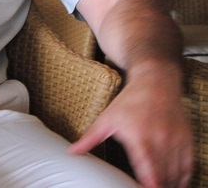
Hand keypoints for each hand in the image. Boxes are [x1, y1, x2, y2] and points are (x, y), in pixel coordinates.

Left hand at [69, 73, 193, 187]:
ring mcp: (176, 141)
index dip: (147, 187)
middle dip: (157, 187)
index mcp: (139, 138)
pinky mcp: (186, 140)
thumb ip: (90, 138)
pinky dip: (183, 178)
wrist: (155, 81)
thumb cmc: (130, 100)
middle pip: (163, 178)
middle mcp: (160, 141)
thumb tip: (72, 152)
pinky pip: (188, 167)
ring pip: (177, 175)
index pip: (148, 173)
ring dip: (169, 185)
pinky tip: (174, 182)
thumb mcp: (106, 118)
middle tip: (145, 187)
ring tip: (158, 185)